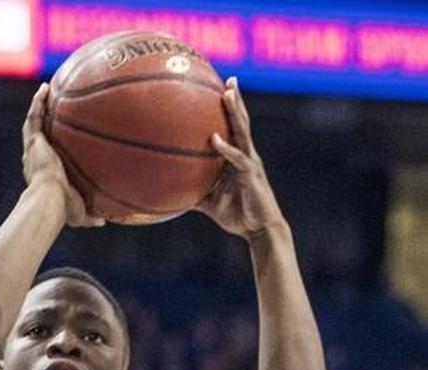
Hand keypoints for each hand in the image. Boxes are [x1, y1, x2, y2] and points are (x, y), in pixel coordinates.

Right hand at [23, 82, 103, 228]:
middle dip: (43, 122)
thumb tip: (103, 221)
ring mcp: (33, 150)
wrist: (49, 200)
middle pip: (38, 137)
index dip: (50, 146)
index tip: (57, 139)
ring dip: (39, 106)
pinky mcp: (33, 142)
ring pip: (34, 123)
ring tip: (46, 91)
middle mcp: (35, 160)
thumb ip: (90, 216)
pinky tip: (45, 88)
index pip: (46, 156)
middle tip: (52, 109)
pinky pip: (34, 117)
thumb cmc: (62, 209)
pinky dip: (38, 102)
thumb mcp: (79, 214)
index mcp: (43, 174)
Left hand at [197, 80, 285, 238]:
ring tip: (228, 93)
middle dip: (236, 100)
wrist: (259, 230)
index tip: (220, 89)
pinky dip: (225, 148)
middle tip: (229, 79)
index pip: (233, 129)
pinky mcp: (251, 175)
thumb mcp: (210, 204)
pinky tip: (214, 138)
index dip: (230, 110)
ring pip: (243, 132)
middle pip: (241, 122)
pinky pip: (236, 159)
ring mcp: (250, 163)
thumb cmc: (238, 216)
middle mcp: (246, 155)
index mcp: (238, 158)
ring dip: (235, 112)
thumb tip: (170, 193)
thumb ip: (194, 193)